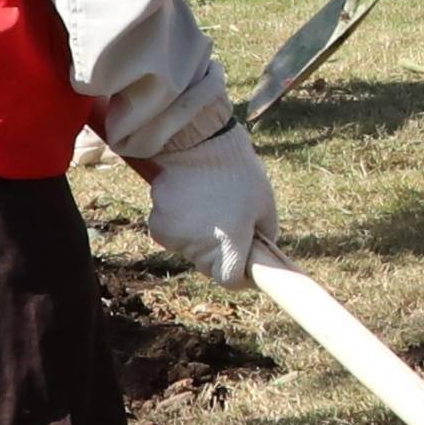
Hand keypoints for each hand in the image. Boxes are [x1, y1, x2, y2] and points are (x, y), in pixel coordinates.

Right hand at [143, 131, 277, 282]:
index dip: (240, 274)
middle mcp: (200, 249)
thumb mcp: (264, 205)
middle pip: (209, 266)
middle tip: (227, 223)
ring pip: (190, 250)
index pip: (231, 280)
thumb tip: (261, 253)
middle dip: (220, 253)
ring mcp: (176, 239)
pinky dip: (180, 224)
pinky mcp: (158, 226)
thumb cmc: (238, 173)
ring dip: (198, 237)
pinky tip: (189, 201)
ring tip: (208, 205)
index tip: (245, 261)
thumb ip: (265, 235)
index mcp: (230, 247)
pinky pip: (172, 235)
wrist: (199, 144)